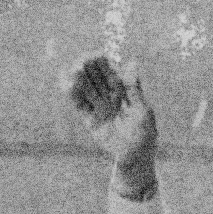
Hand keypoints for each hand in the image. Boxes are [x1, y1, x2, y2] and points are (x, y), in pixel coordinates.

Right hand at [67, 56, 157, 198]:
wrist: (134, 158)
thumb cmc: (144, 134)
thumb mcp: (142, 109)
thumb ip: (134, 88)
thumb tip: (132, 62)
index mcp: (124, 94)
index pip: (111, 75)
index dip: (104, 65)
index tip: (97, 54)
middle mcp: (110, 99)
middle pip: (97, 81)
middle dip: (90, 70)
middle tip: (82, 60)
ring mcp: (99, 109)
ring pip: (88, 91)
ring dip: (80, 81)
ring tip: (73, 70)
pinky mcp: (90, 121)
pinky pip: (81, 107)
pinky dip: (74, 96)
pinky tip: (68, 85)